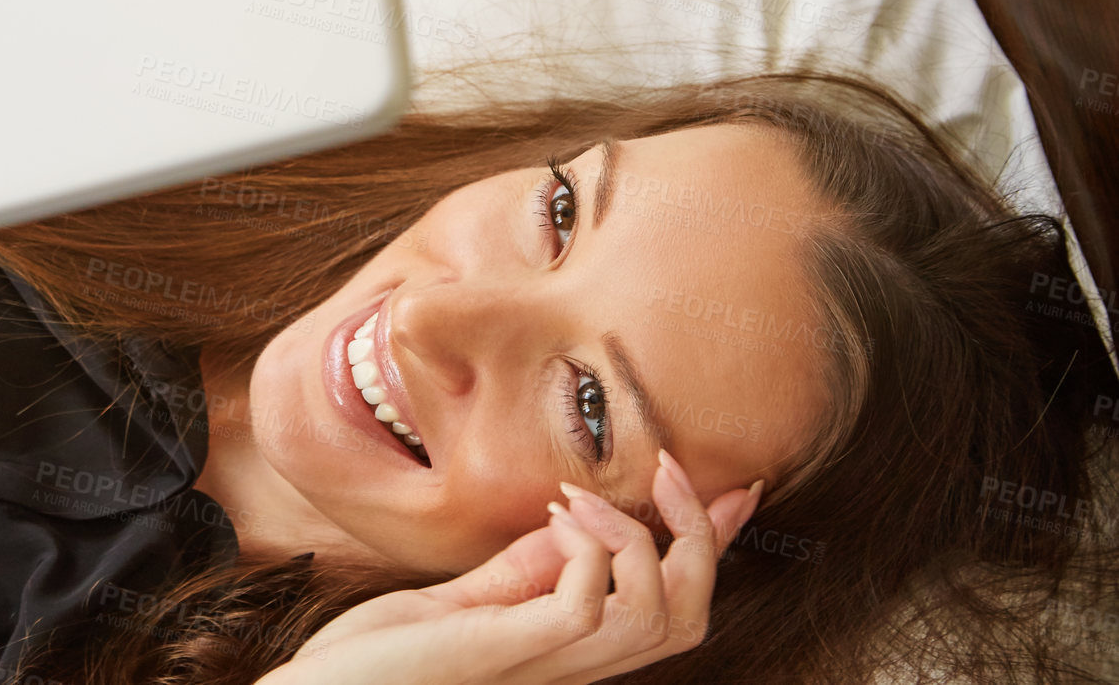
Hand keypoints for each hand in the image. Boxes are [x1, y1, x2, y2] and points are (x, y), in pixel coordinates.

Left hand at [256, 450, 762, 684]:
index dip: (716, 545)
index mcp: (573, 649)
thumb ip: (532, 568)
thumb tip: (583, 519)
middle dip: (698, 532)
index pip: (673, 604)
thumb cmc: (391, 654)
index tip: (740, 485)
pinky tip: (559, 518)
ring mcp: (545, 664)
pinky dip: (590, 554)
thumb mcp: (474, 597)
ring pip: (657, 617)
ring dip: (638, 537)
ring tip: (587, 494)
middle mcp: (575, 665)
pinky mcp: (507, 653)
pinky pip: (587, 610)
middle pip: (690, 615)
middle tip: (664, 466)